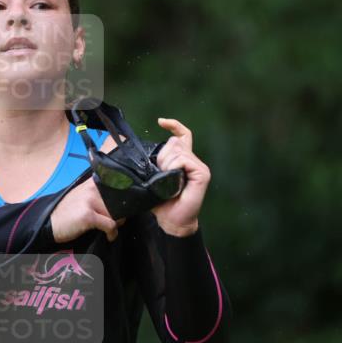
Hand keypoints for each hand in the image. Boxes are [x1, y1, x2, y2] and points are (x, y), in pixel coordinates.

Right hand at [48, 177, 125, 243]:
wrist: (49, 224)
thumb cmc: (66, 213)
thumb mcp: (81, 197)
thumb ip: (97, 195)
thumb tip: (118, 204)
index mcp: (91, 183)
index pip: (116, 185)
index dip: (123, 197)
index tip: (124, 206)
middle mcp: (91, 189)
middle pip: (118, 202)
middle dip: (119, 214)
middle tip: (114, 222)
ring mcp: (89, 201)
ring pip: (115, 213)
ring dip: (116, 224)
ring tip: (110, 230)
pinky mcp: (88, 216)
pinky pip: (110, 225)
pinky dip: (112, 233)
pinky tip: (109, 236)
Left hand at [151, 118, 210, 236]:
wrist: (171, 221)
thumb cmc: (162, 202)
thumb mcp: (153, 179)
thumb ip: (154, 165)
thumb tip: (140, 154)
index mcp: (183, 160)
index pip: (182, 135)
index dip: (174, 125)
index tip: (161, 122)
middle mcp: (193, 160)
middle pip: (174, 142)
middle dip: (162, 156)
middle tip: (160, 175)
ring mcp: (199, 166)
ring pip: (177, 150)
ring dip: (166, 164)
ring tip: (167, 181)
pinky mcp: (202, 173)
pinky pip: (183, 160)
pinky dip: (174, 167)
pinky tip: (173, 180)